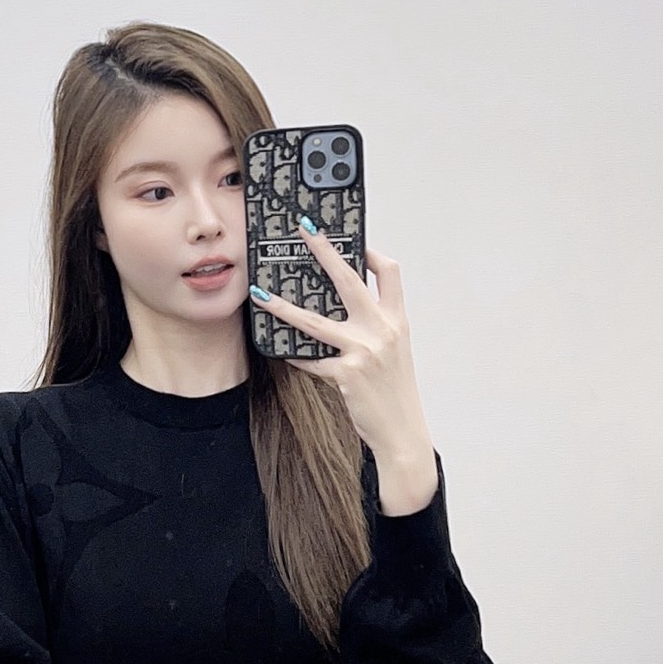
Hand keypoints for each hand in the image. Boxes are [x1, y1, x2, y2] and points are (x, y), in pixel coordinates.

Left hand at [249, 222, 438, 507]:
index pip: (390, 272)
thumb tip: (344, 310)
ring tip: (260, 295)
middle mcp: (382, 330)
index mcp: (396, 321)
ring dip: (283, 307)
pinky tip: (283, 354)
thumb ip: (375, 328)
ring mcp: (364, 351)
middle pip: (350, 279)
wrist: (402, 433)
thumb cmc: (395, 393)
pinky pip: (312, 360)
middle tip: (304, 231)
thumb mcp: (394, 353)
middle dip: (325, 250)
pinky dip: (297, 357)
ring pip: (315, 321)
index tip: (353, 241)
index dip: (371, 252)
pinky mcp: (346, 374)